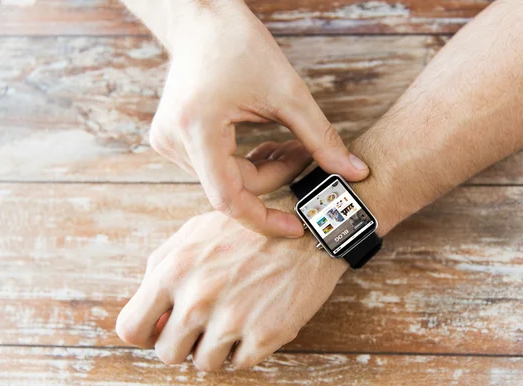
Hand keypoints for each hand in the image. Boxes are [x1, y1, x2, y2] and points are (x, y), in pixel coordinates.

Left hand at [115, 196, 348, 370]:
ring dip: (216, 347)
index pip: (131, 328)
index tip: (161, 331)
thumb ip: (162, 269)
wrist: (308, 229)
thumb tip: (152, 314)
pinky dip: (246, 348)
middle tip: (204, 325)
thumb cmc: (248, 231)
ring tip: (234, 319)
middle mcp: (198, 298)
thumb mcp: (195, 233)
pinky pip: (240, 363)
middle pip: (167, 353)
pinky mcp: (265, 334)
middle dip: (183, 343)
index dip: (145, 334)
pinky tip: (256, 320)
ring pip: (204, 363)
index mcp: (174, 271)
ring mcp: (232, 319)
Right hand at [148, 0, 368, 237]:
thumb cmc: (238, 45)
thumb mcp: (287, 92)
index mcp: (197, 129)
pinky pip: (215, 167)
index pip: (229, 199)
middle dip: (275, 178)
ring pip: (226, 179)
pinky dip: (244, 163)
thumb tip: (354, 172)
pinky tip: (265, 145)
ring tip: (290, 145)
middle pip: (233, 187)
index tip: (296, 227)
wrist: (202, 20)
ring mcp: (169, 142)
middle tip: (305, 157)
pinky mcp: (173, 140)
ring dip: (262, 170)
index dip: (265, 220)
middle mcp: (174, 141)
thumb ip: (322, 138)